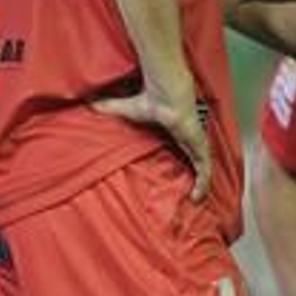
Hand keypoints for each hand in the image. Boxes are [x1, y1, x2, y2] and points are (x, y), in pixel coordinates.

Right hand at [92, 80, 211, 200]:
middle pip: (195, 160)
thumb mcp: (127, 110)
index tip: (177, 175)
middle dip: (196, 176)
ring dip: (201, 184)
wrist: (166, 95)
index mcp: (176, 130)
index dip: (181, 161)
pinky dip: (203, 184)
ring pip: (203, 168)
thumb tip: (91, 104)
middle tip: (190, 193)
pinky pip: (205, 171)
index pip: (182, 148)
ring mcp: (196, 143)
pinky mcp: (200, 148)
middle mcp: (188, 137)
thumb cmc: (151, 100)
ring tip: (195, 199)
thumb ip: (111, 107)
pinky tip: (197, 197)